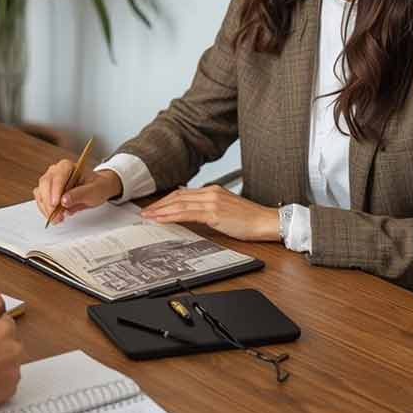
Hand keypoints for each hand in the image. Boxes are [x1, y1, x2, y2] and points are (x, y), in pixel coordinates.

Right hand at [33, 161, 121, 224]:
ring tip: (57, 219)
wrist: (98, 188)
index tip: (56, 204)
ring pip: (40, 193)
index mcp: (67, 166)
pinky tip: (54, 217)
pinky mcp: (47, 191)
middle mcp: (56, 171)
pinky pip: (41, 200)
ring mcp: (50, 181)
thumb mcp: (93, 190)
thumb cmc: (97, 186)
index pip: (57, 176)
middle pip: (45, 184)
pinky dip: (45, 210)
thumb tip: (64, 201)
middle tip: (57, 216)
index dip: (55, 190)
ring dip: (46, 208)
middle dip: (49, 202)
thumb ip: (79, 194)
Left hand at [141, 185, 278, 240]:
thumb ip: (209, 207)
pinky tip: (161, 219)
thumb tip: (192, 212)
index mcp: (213, 190)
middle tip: (146, 212)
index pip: (183, 193)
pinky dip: (171, 216)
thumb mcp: (226, 209)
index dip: (167, 200)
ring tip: (148, 216)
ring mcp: (212, 202)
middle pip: (177, 196)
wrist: (267, 221)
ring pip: (179, 204)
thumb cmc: (250, 219)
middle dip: (159, 204)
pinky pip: (187, 213)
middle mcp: (211, 192)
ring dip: (161, 210)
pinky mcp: (214, 213)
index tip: (155, 207)